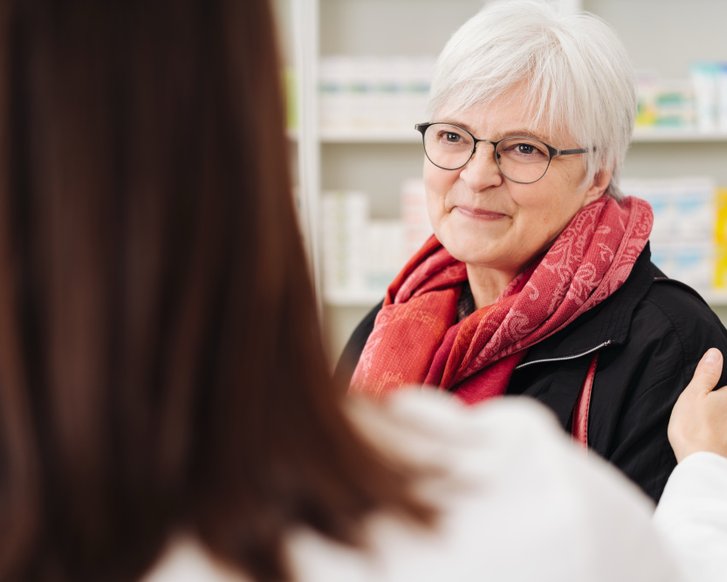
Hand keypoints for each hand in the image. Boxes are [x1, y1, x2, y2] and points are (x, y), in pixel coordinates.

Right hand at [668, 348, 726, 462]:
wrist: (702, 464)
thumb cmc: (695, 429)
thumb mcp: (694, 394)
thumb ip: (706, 373)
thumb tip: (715, 353)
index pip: (726, 383)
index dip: (720, 382)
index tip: (709, 390)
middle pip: (725, 398)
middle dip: (720, 396)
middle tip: (705, 401)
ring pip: (725, 415)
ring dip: (719, 414)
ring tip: (707, 417)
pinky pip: (725, 433)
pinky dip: (721, 431)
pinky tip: (714, 432)